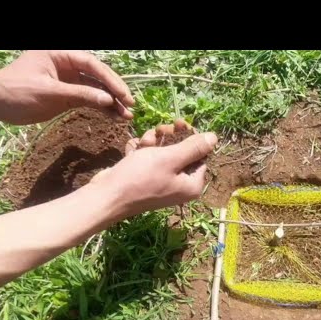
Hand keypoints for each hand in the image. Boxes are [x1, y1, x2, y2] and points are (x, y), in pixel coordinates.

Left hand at [0, 51, 133, 123]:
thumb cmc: (16, 91)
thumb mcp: (50, 92)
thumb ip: (80, 95)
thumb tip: (108, 100)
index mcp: (60, 54)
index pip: (92, 64)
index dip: (111, 80)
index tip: (124, 96)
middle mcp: (67, 64)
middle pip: (98, 76)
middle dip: (115, 91)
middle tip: (131, 107)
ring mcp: (68, 80)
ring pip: (96, 89)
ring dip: (111, 103)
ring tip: (126, 117)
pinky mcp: (67, 95)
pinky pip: (89, 99)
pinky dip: (101, 108)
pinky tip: (113, 117)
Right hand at [91, 120, 216, 218]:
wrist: (106, 197)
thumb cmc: (140, 178)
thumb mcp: (170, 159)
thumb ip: (193, 148)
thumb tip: (214, 138)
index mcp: (192, 184)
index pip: (200, 154)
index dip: (190, 136)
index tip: (178, 122)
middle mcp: (180, 185)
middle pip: (182, 152)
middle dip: (168, 138)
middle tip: (157, 130)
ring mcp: (163, 182)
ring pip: (164, 152)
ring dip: (153, 142)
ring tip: (142, 143)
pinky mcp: (147, 179)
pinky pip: (150, 159)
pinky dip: (142, 151)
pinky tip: (133, 150)